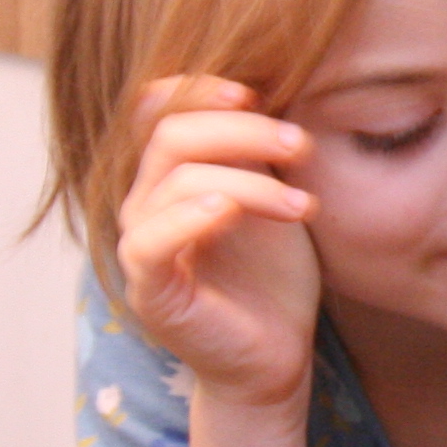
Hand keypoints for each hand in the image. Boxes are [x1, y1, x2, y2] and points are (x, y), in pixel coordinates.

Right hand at [114, 77, 320, 408]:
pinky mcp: (150, 290)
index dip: (198, 88)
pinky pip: (150, 241)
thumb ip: (259, 152)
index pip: (156, 109)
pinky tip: (232, 211)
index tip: (256, 92)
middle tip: (302, 147)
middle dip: (243, 130)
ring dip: (249, 180)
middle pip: (172, 134)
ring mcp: (142, 246)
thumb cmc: (275, 278)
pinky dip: (190, 216)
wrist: (276, 358)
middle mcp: (145, 204)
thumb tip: (271, 90)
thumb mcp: (274, 198)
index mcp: (170, 176)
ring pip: (176, 179)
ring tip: (304, 205)